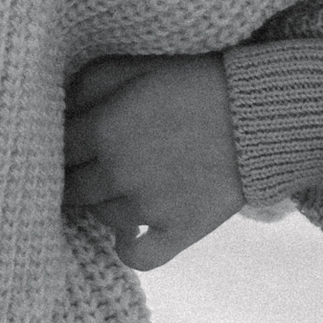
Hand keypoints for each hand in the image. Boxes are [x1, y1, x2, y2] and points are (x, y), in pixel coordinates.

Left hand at [64, 55, 245, 269]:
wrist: (263, 114)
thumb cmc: (198, 81)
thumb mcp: (138, 65)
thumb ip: (88, 84)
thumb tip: (62, 109)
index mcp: (103, 130)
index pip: (59, 149)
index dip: (66, 144)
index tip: (78, 140)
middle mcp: (117, 174)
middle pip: (73, 188)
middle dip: (79, 175)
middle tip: (96, 163)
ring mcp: (147, 208)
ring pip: (101, 218)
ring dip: (105, 204)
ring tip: (124, 185)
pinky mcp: (178, 231)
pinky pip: (137, 257)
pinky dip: (128, 247)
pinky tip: (131, 232)